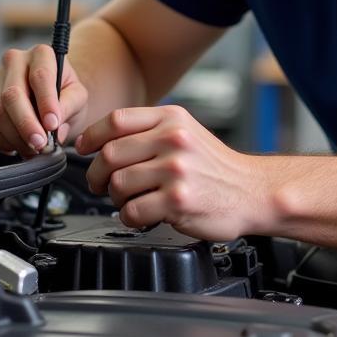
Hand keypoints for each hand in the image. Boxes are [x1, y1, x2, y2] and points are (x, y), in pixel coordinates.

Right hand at [0, 44, 87, 156]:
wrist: (49, 100)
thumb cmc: (65, 95)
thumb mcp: (78, 97)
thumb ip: (69, 105)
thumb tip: (53, 123)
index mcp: (41, 54)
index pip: (40, 76)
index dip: (46, 102)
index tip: (53, 124)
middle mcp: (13, 62)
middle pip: (11, 95)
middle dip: (26, 125)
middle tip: (40, 144)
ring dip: (15, 138)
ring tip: (34, 148)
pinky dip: (1, 143)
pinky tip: (17, 145)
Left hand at [75, 105, 261, 240]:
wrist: (252, 192)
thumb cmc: (216, 167)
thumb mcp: (187, 132)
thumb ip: (150, 130)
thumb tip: (103, 141)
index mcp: (172, 119)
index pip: (117, 120)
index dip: (92, 136)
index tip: (84, 148)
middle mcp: (174, 140)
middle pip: (111, 154)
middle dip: (96, 174)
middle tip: (99, 184)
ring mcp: (176, 170)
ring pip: (118, 184)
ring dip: (115, 198)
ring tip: (129, 200)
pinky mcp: (177, 201)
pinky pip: (132, 211)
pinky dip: (129, 217)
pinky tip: (142, 215)